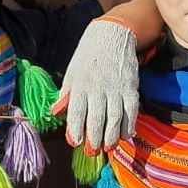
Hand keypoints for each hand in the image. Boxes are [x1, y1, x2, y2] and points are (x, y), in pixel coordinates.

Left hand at [52, 18, 139, 153]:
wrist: (112, 35)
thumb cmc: (88, 57)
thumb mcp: (72, 72)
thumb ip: (65, 95)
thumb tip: (56, 113)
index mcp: (80, 84)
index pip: (77, 112)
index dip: (76, 129)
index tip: (76, 142)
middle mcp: (98, 88)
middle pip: (97, 119)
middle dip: (95, 138)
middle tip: (92, 152)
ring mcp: (116, 88)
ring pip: (115, 118)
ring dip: (111, 136)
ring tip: (108, 147)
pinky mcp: (131, 88)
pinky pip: (131, 111)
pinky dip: (129, 125)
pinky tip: (125, 135)